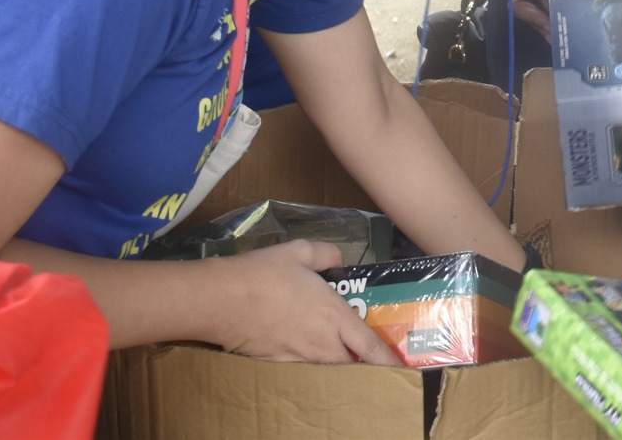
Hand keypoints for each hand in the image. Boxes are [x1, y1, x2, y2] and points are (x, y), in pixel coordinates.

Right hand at [212, 240, 400, 364]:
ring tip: (337, 356)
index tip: (401, 369)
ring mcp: (299, 358)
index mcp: (333, 316)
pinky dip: (309, 365)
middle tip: (368, 359)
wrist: (220, 299)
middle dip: (363, 366)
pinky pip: (302, 369)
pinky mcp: (277, 365)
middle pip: (352, 366)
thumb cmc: (263, 273)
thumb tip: (339, 262)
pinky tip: (302, 353)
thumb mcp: (300, 251)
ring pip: (327, 371)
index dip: (388, 360)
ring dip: (336, 366)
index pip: (370, 347)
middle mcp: (321, 343)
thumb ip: (327, 255)